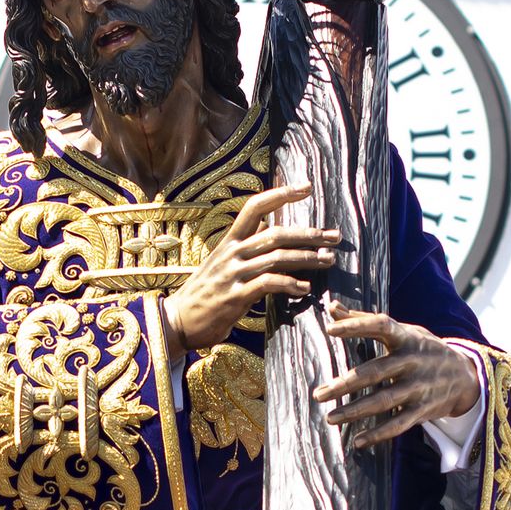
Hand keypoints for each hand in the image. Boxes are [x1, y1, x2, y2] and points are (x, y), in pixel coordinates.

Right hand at [163, 185, 337, 356]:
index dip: (281, 194)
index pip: (255, 206)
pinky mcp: (235, 297)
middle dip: (309, 234)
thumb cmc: (203, 295)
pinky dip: (290, 284)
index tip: (306, 187)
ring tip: (328, 260)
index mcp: (229, 241)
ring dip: (307, 258)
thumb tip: (266, 226)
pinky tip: (305, 288)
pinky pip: (268, 284)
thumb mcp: (221, 262)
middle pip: (275, 233)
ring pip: (276, 257)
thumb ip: (244, 245)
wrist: (176, 322)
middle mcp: (231, 253)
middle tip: (334, 237)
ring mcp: (232, 274)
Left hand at [313, 302, 481, 447]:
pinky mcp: (424, 410)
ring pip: (384, 401)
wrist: (466, 376)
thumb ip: (366, 320)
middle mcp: (413, 361)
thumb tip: (332, 307)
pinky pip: (399, 424)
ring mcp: (419, 387)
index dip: (356, 326)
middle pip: (376, 372)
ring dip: (356, 411)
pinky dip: (378, 434)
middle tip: (319, 394)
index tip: (330, 329)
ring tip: (331, 418)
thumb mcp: (404, 331)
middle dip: (345, 384)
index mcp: (406, 337)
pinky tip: (358, 441)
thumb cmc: (423, 349)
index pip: (381, 326)